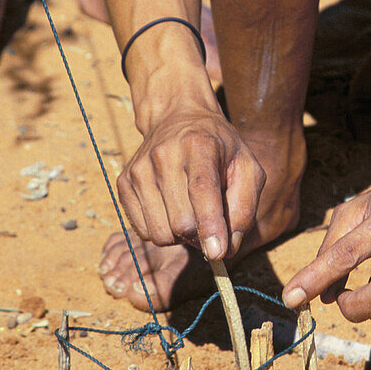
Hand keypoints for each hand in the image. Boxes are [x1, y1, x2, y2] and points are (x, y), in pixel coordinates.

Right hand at [117, 107, 265, 260]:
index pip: (202, 190)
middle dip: (200, 235)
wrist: (179, 117)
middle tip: (210, 225)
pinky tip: (171, 210)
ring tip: (190, 214)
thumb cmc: (219, 147)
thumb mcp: (246, 167)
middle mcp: (164, 154)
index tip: (217, 253)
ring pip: (159, 232)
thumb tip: (227, 249)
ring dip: (179, 236)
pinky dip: (161, 230)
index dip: (210, 225)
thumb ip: (244, 207)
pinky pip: (142, 231)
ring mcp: (139, 169)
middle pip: (180, 221)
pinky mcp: (124, 182)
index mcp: (200, 144)